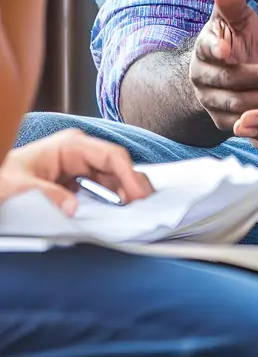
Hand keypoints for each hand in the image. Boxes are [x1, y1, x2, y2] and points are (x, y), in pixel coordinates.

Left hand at [0, 128, 152, 214]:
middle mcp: (79, 151)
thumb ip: (48, 195)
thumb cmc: (4, 177)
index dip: (129, 174)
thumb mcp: (21, 186)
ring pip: (113, 176)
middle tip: (145, 206)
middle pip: (116, 165)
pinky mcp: (78, 178)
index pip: (110, 155)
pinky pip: (102, 186)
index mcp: (70, 145)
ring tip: (136, 210)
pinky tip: (120, 209)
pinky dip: (114, 197)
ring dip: (125, 192)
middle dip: (132, 184)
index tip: (139, 194)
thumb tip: (73, 207)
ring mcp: (80, 164)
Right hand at [189, 0, 257, 130]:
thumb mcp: (237, 19)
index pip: (208, 50)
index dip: (217, 49)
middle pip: (231, 82)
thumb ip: (231, 3)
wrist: (231, 71)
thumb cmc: (238, 39)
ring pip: (240, 108)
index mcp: (203, 51)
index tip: (230, 48)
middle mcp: (202, 81)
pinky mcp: (226, 124)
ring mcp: (212, 105)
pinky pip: (247, 128)